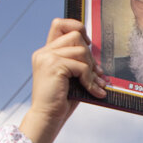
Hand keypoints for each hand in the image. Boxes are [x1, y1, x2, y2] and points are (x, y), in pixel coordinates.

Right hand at [19, 18, 105, 142]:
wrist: (47, 118)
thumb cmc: (60, 101)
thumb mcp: (70, 77)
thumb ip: (77, 62)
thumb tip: (97, 55)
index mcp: (46, 52)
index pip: (59, 24)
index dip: (76, 26)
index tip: (88, 43)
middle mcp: (44, 52)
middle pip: (75, 35)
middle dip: (90, 55)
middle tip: (97, 74)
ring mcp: (47, 58)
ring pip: (81, 50)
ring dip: (93, 69)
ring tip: (98, 85)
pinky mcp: (53, 66)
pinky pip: (81, 66)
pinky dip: (91, 80)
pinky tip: (95, 92)